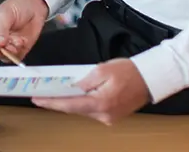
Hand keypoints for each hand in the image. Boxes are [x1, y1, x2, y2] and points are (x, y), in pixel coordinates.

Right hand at [0, 0, 47, 61]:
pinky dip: (20, 51)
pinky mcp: (18, 49)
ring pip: (5, 57)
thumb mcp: (5, 14)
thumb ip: (1, 30)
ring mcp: (6, 45)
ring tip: (17, 40)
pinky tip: (22, 41)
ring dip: (12, 51)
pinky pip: (16, 57)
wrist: (34, 6)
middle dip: (2, 50)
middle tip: (9, 44)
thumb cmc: (17, 5)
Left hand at [32, 58, 151, 124]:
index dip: (51, 102)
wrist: (151, 78)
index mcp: (101, 103)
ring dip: (71, 101)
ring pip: (83, 110)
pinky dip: (82, 102)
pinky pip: (92, 109)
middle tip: (42, 94)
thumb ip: (84, 80)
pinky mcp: (112, 116)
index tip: (37, 99)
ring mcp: (109, 118)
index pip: (69, 105)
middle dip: (58, 101)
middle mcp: (104, 115)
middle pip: (75, 109)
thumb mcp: (103, 69)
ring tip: (55, 92)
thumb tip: (72, 87)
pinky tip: (75, 95)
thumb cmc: (129, 71)